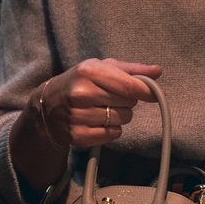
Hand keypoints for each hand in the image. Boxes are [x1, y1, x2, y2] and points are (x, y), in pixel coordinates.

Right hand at [10, 58, 160, 188]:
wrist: (47, 105)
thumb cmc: (80, 82)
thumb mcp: (101, 68)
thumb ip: (131, 70)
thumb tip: (158, 71)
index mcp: (88, 71)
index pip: (129, 86)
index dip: (146, 91)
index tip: (152, 94)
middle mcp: (80, 93)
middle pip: (128, 103)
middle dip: (126, 101)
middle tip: (112, 98)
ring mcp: (77, 116)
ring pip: (122, 120)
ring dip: (119, 116)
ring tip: (103, 109)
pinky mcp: (77, 135)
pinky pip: (112, 135)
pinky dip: (111, 130)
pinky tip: (99, 122)